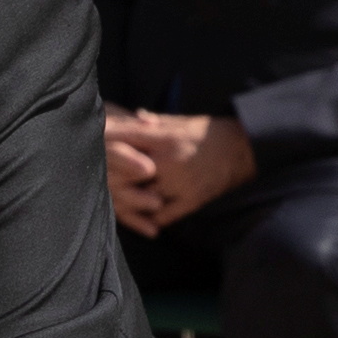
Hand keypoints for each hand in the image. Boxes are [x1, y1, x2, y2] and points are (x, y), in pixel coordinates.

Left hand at [104, 108, 251, 235]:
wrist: (244, 148)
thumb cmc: (208, 132)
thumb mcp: (181, 121)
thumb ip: (154, 122)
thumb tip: (132, 117)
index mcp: (165, 139)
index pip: (125, 139)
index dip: (106, 141)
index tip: (93, 143)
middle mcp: (170, 162)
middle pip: (127, 174)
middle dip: (112, 176)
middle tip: (100, 178)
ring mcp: (180, 184)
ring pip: (142, 198)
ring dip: (128, 200)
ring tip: (116, 200)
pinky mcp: (191, 200)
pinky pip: (162, 216)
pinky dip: (149, 219)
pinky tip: (142, 218)